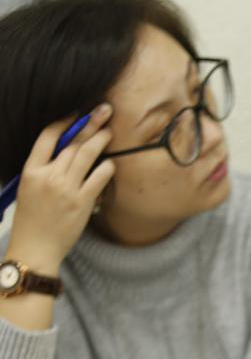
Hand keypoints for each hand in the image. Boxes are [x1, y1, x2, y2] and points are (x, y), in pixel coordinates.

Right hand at [7, 105, 115, 272]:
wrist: (36, 247)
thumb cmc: (32, 219)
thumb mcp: (30, 188)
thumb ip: (45, 169)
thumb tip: (68, 151)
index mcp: (31, 170)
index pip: (48, 137)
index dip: (65, 122)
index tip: (78, 113)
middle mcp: (49, 176)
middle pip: (73, 142)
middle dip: (91, 124)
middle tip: (105, 111)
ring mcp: (66, 188)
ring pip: (87, 155)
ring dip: (101, 139)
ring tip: (111, 130)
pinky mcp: (82, 201)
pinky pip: (100, 176)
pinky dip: (108, 166)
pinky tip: (112, 162)